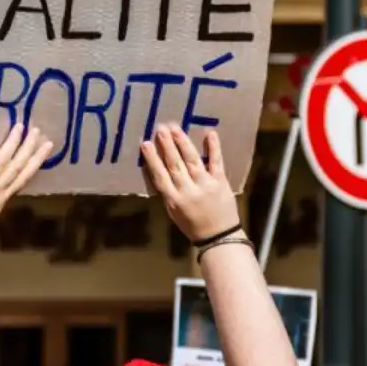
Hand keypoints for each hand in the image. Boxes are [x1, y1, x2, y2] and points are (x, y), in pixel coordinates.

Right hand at [141, 124, 238, 241]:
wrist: (219, 237)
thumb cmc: (193, 225)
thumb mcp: (174, 213)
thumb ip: (168, 193)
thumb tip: (160, 171)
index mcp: (174, 200)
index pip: (160, 176)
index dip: (152, 159)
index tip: (145, 144)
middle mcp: (188, 191)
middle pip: (175, 165)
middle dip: (166, 146)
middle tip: (160, 128)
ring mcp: (205, 185)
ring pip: (192, 161)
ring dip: (183, 143)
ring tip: (175, 128)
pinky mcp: (220, 182)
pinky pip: (216, 162)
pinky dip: (213, 148)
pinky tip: (210, 134)